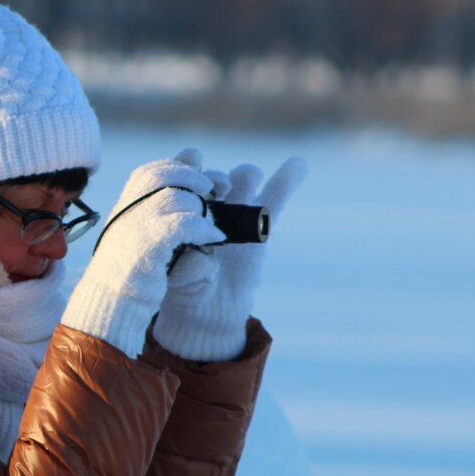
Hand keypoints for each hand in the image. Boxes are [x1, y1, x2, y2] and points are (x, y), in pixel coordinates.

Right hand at [61, 158, 225, 355]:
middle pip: (162, 175)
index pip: (149, 172)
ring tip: (212, 225)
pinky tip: (214, 238)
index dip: (176, 168)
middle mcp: (126, 211)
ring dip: (201, 208)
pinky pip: (183, 223)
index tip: (196, 178)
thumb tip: (179, 206)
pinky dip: (203, 228)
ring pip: (176, 197)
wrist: (108, 305)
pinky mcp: (148, 244)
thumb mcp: (131, 242)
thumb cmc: (125, 279)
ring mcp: (135, 225)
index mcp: (123, 208)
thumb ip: (147, 223)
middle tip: (212, 188)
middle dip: (192, 176)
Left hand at [152, 148, 307, 361]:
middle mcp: (207, 204)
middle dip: (214, 178)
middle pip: (216, 174)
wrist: (205, 311)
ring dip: (244, 178)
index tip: (190, 167)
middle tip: (213, 194)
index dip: (186, 166)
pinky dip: (288, 179)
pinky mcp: (262, 225)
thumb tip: (204, 257)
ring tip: (235, 193)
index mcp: (180, 208)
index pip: (183, 174)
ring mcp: (236, 213)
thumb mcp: (176, 279)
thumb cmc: (181, 290)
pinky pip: (276, 196)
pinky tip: (298, 164)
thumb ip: (187, 266)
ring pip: (244, 177)